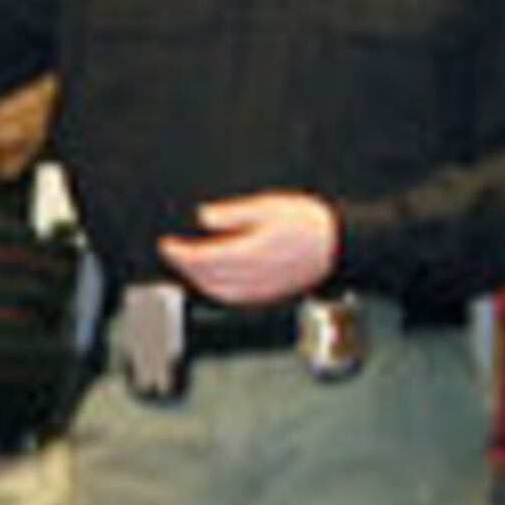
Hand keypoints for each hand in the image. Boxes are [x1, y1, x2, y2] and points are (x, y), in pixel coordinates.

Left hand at [159, 193, 338, 306]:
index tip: (166, 244)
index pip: (202, 257)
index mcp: (251, 251)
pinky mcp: (265, 297)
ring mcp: (258, 289)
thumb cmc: (308, 222)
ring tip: (187, 263)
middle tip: (172, 251)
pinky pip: (229, 298)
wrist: (338, 245)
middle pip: (203, 275)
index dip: (179, 252)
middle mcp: (251, 275)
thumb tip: (204, 217)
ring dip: (195, 279)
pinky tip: (209, 278)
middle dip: (183, 265)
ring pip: (214, 290)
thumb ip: (234, 214)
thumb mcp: (270, 206)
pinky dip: (213, 289)